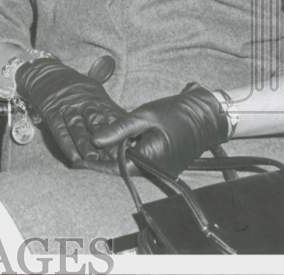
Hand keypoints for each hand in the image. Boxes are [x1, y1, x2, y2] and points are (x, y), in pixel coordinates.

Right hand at [16, 55, 125, 171]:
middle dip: (106, 140)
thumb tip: (129, 126)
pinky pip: (59, 129)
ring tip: (93, 160)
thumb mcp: (94, 91)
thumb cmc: (73, 86)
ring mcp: (66, 106)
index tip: (129, 147)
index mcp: (96, 97)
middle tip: (115, 157)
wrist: (44, 73)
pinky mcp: (51, 111)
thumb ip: (109, 108)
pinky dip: (66, 144)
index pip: (111, 115)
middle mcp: (82, 101)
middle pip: (96, 122)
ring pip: (77, 127)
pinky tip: (73, 157)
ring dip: (86, 145)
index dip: (120, 132)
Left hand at [92, 83, 228, 177]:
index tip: (76, 158)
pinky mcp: (164, 162)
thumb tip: (94, 141)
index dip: (94, 162)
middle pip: (121, 166)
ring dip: (114, 151)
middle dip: (101, 156)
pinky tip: (115, 137)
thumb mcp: (143, 117)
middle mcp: (155, 170)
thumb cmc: (176, 113)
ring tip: (92, 140)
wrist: (207, 114)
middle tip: (79, 146)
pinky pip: (140, 158)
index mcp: (149, 161)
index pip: (115, 167)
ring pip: (130, 161)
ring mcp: (161, 167)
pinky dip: (127, 149)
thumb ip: (118, 130)